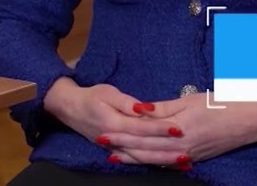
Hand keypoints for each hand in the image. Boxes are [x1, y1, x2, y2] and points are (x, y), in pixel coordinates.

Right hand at [43, 77, 182, 150]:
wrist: (70, 108)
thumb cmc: (91, 96)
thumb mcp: (107, 93)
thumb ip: (126, 102)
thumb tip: (143, 108)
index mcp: (114, 123)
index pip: (142, 127)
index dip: (160, 128)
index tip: (178, 128)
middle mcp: (115, 139)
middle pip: (144, 147)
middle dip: (166, 150)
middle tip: (187, 152)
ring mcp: (114, 147)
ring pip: (141, 157)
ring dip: (162, 160)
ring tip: (182, 162)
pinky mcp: (115, 149)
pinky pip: (135, 159)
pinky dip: (151, 162)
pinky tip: (165, 164)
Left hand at [99, 95, 256, 166]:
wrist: (251, 119)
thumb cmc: (222, 104)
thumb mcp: (190, 100)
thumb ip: (163, 108)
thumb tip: (139, 110)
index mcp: (178, 129)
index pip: (143, 133)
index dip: (121, 134)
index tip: (104, 131)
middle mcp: (182, 146)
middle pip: (145, 148)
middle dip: (122, 147)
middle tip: (102, 143)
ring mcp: (190, 155)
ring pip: (155, 158)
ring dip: (134, 157)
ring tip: (116, 156)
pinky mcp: (197, 158)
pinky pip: (170, 163)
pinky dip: (153, 162)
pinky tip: (143, 161)